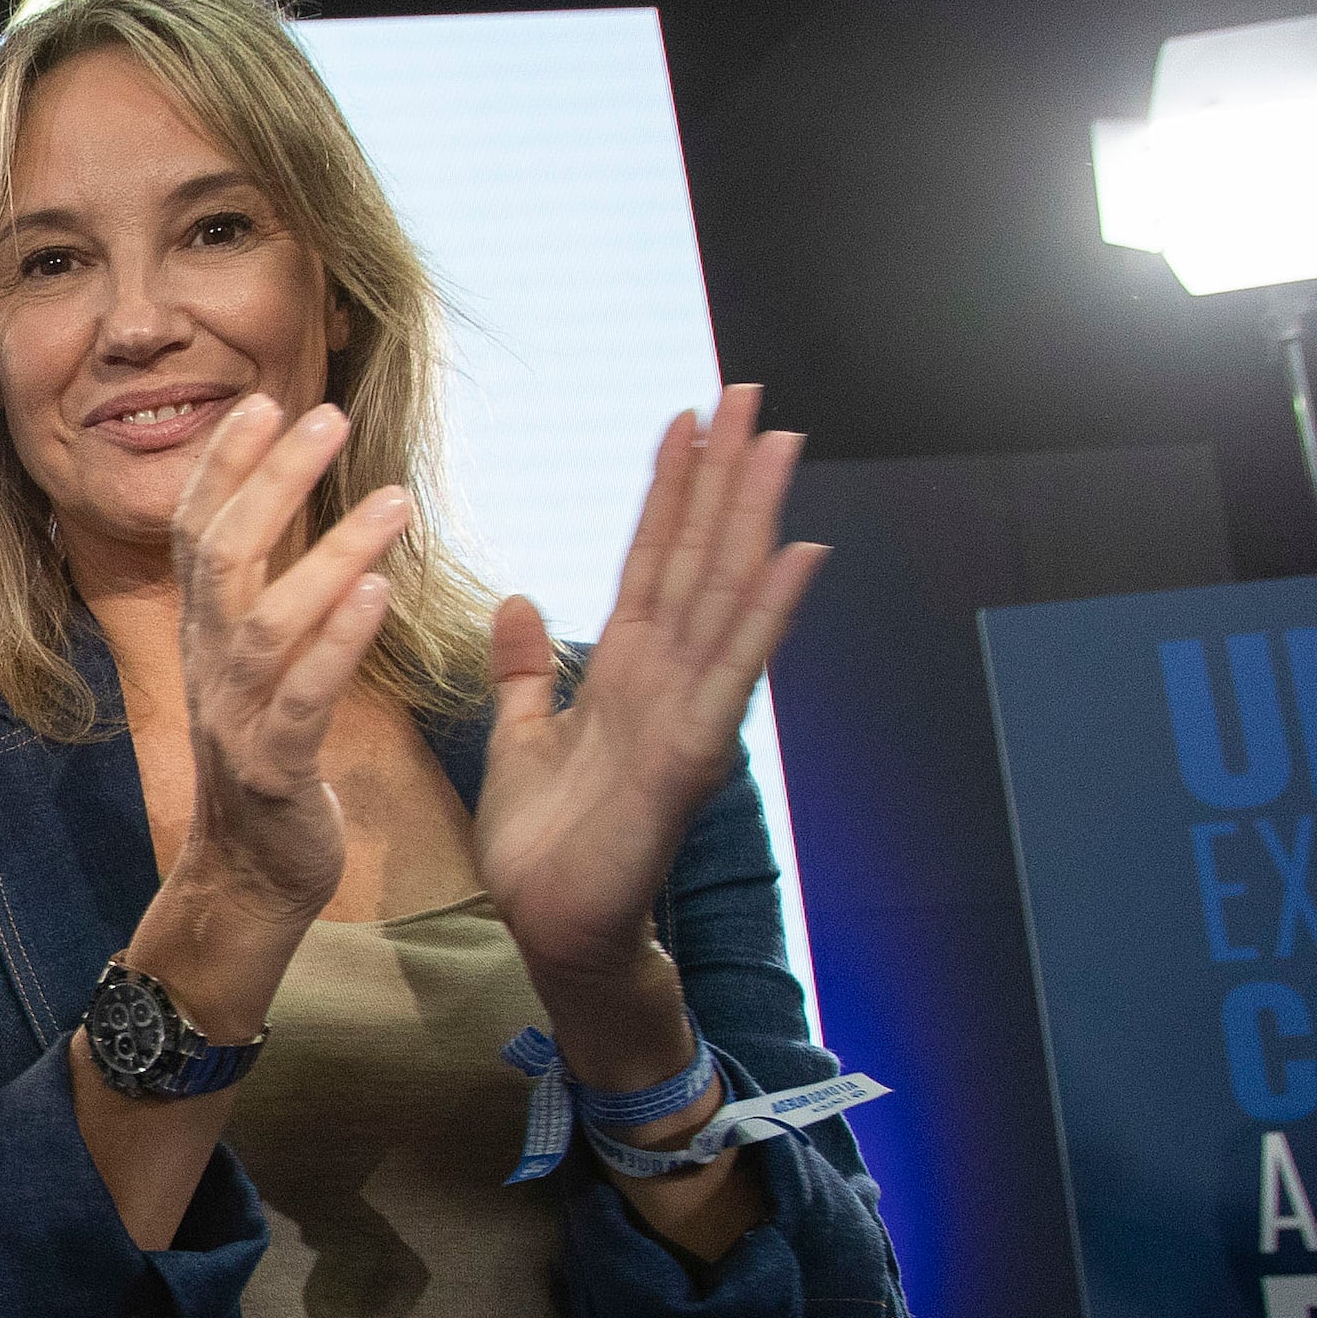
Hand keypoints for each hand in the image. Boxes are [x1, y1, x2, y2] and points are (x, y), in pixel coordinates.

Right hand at [163, 397, 416, 923]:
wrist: (248, 877)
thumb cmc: (268, 762)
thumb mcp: (259, 668)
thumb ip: (271, 596)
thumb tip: (295, 517)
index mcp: (206, 636)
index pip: (198, 532)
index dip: (224, 465)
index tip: (265, 400)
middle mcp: (209, 665)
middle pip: (223, 555)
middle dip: (271, 481)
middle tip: (326, 416)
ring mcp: (235, 716)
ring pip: (267, 621)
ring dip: (327, 553)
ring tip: (393, 499)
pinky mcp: (273, 768)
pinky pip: (302, 698)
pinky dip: (337, 642)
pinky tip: (379, 593)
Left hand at [477, 386, 826, 989]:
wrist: (552, 925)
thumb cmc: (544, 844)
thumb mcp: (518, 735)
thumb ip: (525, 669)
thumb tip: (519, 600)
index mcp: (626, 668)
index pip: (652, 558)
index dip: (669, 489)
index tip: (685, 419)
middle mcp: (667, 676)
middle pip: (699, 555)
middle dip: (722, 475)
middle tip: (747, 391)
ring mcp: (688, 710)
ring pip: (726, 593)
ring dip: (753, 516)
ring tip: (778, 440)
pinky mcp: (693, 754)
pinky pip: (733, 670)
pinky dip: (767, 610)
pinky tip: (798, 552)